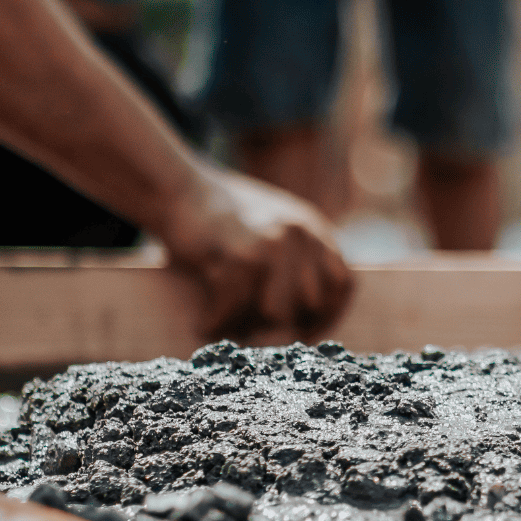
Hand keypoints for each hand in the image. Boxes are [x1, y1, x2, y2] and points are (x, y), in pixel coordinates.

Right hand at [157, 165, 354, 340]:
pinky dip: (217, 322)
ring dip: (247, 326)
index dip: (328, 315)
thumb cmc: (222, 217)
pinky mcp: (238, 255)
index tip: (306, 333)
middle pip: (308, 304)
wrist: (178, 188)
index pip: (342, 283)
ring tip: (227, 325)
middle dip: (282, 326)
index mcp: (314, 228)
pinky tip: (205, 324)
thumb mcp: (276, 225)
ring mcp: (271, 243)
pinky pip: (235, 308)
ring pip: (274, 312)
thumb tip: (305, 317)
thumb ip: (299, 259)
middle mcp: (299, 234)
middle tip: (255, 332)